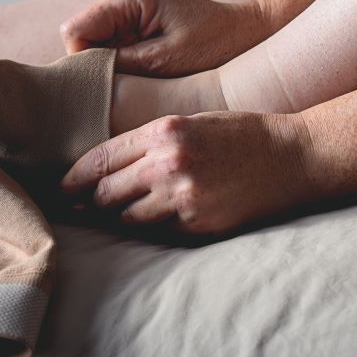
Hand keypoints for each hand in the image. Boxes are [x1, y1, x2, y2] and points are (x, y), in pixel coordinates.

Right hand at [59, 0, 272, 76]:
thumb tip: (81, 79)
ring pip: (95, 43)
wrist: (250, 33)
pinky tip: (148, 71)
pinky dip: (124, 62)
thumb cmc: (216, 46)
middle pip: (82, 37)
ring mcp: (130, 4)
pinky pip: (113, 44)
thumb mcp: (165, 62)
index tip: (110, 84)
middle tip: (132, 83)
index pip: (75, 31)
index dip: (83, 63)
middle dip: (99, 64)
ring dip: (113, 65)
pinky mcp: (138, 18)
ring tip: (146, 76)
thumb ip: (119, 66)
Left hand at [61, 111, 315, 233]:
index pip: (100, 160)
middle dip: (89, 203)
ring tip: (117, 217)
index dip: (74, 179)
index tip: (63, 190)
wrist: (294, 157)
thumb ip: (149, 142)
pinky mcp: (199, 224)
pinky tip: (155, 223)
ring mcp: (183, 197)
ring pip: (126, 219)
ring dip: (118, 219)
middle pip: (105, 193)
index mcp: (163, 132)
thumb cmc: (241, 135)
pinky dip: (150, 230)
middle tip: (79, 210)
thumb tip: (107, 170)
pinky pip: (158, 233)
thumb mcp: (191, 122)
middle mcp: (168, 164)